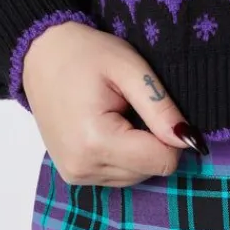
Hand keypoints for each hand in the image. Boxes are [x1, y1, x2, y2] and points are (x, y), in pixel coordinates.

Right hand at [21, 21, 206, 187]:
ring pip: (137, 175)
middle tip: (132, 105)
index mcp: (96, 142)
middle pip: (151, 170)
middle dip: (153, 139)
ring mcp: (75, 175)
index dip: (171, 134)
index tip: (157, 107)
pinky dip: (124, 154)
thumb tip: (189, 140)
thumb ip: (160, 106)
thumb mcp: (129, 68)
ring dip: (139, 148)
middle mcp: (83, 168)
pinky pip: (118, 174)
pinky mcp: (73, 174)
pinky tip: (109, 125)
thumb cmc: (86, 54)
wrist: (40, 55)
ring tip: (118, 112)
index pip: (163, 161)